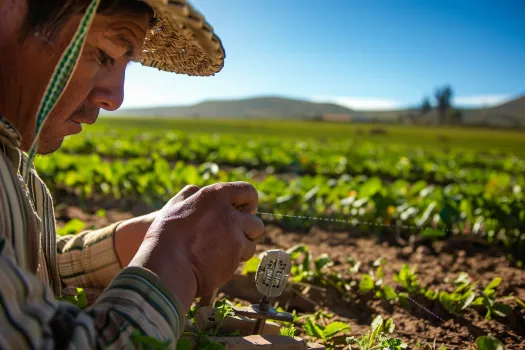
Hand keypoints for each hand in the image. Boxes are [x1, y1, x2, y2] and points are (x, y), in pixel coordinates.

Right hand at [129, 182, 263, 308]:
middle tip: (231, 235)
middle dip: (247, 229)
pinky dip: (234, 260)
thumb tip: (196, 190)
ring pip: (252, 241)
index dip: (249, 202)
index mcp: (214, 196)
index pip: (247, 191)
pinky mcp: (236, 256)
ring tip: (219, 251)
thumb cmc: (165, 238)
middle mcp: (229, 214)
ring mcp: (235, 236)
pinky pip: (243, 257)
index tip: (243, 210)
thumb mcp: (174, 207)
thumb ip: (190, 196)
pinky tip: (216, 261)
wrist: (167, 268)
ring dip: (241, 247)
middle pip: (255, 221)